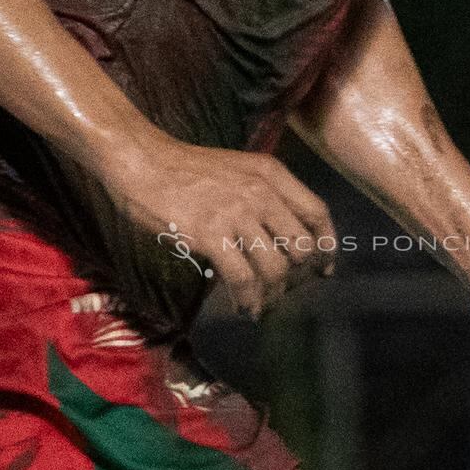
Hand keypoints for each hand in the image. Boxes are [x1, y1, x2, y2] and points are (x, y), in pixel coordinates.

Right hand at [103, 132, 336, 316]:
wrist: (142, 161)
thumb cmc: (184, 169)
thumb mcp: (236, 169)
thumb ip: (262, 195)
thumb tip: (279, 236)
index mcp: (270, 174)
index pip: (317, 213)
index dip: (327, 245)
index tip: (325, 268)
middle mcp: (260, 192)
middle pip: (301, 247)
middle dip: (297, 276)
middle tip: (283, 291)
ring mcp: (236, 213)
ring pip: (275, 267)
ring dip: (272, 294)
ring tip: (261, 305)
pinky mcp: (211, 234)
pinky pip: (243, 279)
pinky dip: (248, 300)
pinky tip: (243, 308)